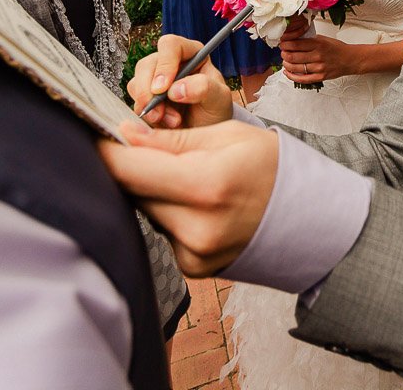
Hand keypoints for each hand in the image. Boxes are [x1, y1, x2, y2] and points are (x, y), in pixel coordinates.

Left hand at [99, 120, 277, 275]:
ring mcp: (195, 253)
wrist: (309, 217)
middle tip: (148, 148)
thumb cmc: (271, 166)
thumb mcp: (226, 136)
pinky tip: (199, 207)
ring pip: (147, 212)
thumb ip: (170, 141)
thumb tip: (123, 135)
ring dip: (154, 192)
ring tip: (187, 178)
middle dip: (135, 168)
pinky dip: (171, 215)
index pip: (130, 170)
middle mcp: (197, 227)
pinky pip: (164, 232)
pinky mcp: (193, 268)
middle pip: (134, 192)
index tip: (94, 133)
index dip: (105, 150)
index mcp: (206, 185)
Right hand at [127, 34, 233, 127]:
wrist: (207, 132)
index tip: (163, 88)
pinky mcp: (146, 98)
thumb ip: (204, 88)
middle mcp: (169, 63)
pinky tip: (164, 124)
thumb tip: (175, 89)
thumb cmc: (215, 109)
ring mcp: (154, 80)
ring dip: (149, 106)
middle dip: (149, 91)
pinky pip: (135, 103)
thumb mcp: (219, 98)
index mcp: (190, 54)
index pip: (170, 45)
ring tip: (173, 122)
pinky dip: (147, 116)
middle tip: (160, 112)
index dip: (164, 64)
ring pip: (136, 84)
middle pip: (146, 65)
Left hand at [278, 23, 353, 82]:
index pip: (295, 44)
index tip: (282, 44)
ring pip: (295, 68)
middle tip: (283, 52)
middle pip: (293, 56)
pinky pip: (302, 79)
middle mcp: (318, 55)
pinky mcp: (320, 77)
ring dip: (286, 65)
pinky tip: (287, 72)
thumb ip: (309, 39)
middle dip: (284, 54)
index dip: (285, 44)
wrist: (350, 59)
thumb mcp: (323, 39)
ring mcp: (319, 67)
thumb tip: (293, 40)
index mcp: (318, 44)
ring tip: (285, 61)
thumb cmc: (337, 48)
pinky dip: (292, 76)